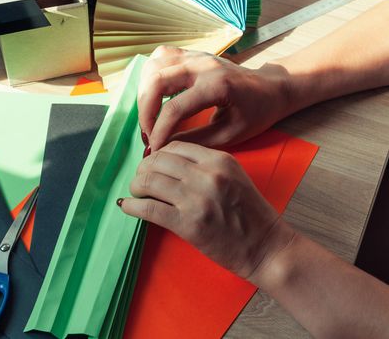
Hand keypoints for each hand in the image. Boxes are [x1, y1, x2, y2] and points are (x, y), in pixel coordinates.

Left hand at [119, 141, 294, 279]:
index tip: (151, 165)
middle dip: (142, 170)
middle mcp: (207, 175)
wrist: (267, 247)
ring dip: (136, 187)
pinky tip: (127, 207)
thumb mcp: (234, 177)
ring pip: (149, 181)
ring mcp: (197, 199)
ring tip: (135, 193)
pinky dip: (132, 207)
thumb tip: (167, 163)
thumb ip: (205, 166)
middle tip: (139, 180)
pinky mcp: (188, 224)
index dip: (156, 155)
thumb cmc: (251, 214)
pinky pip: (149, 209)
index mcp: (219, 160)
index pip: (174, 146)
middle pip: (158, 161)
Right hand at [138, 46, 291, 150]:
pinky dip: (150, 77)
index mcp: (217, 85)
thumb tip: (166, 148)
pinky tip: (154, 96)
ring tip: (149, 118)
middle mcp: (203, 64)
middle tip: (148, 134)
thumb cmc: (256, 113)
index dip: (159, 132)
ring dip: (144, 94)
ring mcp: (196, 55)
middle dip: (145, 112)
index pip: (174, 108)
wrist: (271, 87)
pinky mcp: (192, 54)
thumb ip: (197, 141)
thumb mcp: (231, 134)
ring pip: (153, 66)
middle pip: (156, 81)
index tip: (155, 149)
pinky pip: (160, 58)